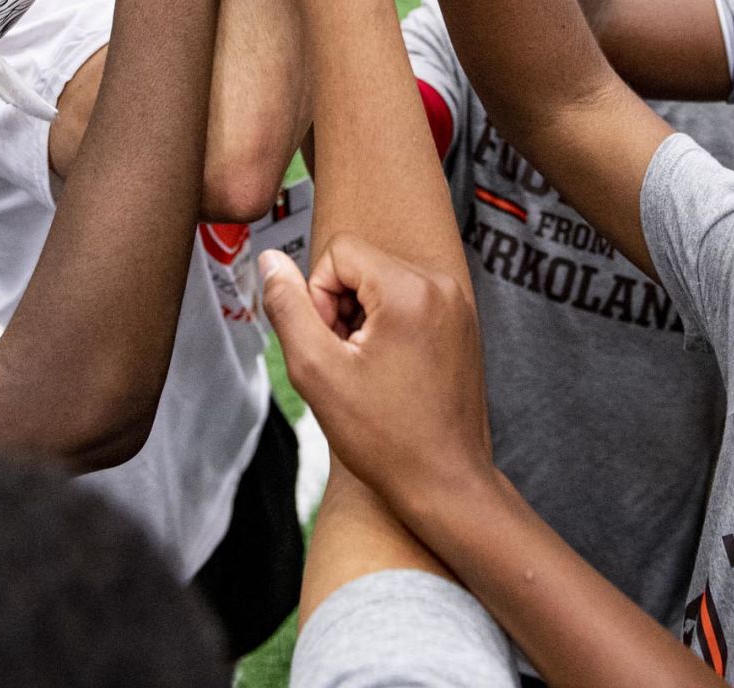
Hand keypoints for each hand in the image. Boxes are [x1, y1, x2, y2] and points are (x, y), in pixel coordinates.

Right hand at [261, 239, 492, 512]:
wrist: (446, 483)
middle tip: (346, 363)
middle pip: (363, 265)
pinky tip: (389, 373)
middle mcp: (442, 286)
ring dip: (364, 320)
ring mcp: (459, 306)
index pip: (340, 252)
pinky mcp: (463, 325)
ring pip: (384, 283)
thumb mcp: (318, 371)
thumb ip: (288, 307)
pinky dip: (390, 329)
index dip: (319, 297)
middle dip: (341, 308)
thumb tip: (270, 260)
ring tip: (368, 371)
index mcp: (410, 290)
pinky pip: (410, 302)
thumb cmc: (387, 438)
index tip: (330, 346)